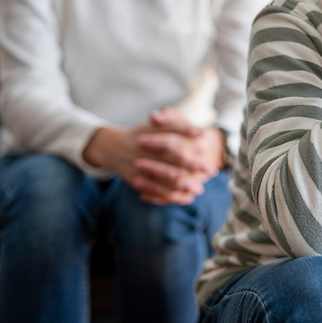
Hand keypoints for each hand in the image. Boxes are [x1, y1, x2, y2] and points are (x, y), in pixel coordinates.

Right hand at [81, 109, 223, 205]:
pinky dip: (172, 196)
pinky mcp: (136, 181)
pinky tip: (186, 197)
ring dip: (184, 184)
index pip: (172, 139)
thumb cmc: (141, 134)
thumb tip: (201, 132)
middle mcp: (144, 151)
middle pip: (172, 160)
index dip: (188, 143)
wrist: (112, 147)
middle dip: (192, 166)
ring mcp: (139, 168)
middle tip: (209, 171)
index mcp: (149, 135)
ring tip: (199, 187)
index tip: (204, 147)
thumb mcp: (155, 125)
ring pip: (164, 178)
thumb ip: (177, 125)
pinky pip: (156, 191)